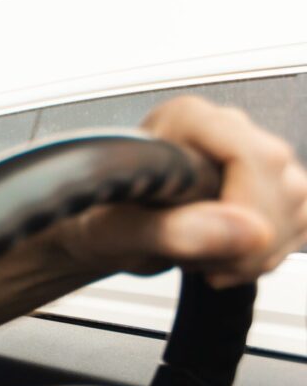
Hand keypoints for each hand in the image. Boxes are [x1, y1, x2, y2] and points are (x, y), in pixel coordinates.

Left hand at [58, 95, 306, 286]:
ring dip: (260, 249)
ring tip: (208, 259)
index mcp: (186, 121)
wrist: (101, 235)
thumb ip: (175, 231)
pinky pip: (300, 218)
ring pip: (297, 200)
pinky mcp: (265, 185)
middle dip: (251, 238)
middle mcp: (224, 130)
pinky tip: (228, 258)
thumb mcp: (120, 231)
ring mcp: (250, 156)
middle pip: (280, 179)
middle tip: (205, 264)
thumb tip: (248, 232)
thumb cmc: (99, 221)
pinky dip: (270, 251)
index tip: (222, 245)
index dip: (246, 209)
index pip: (252, 156)